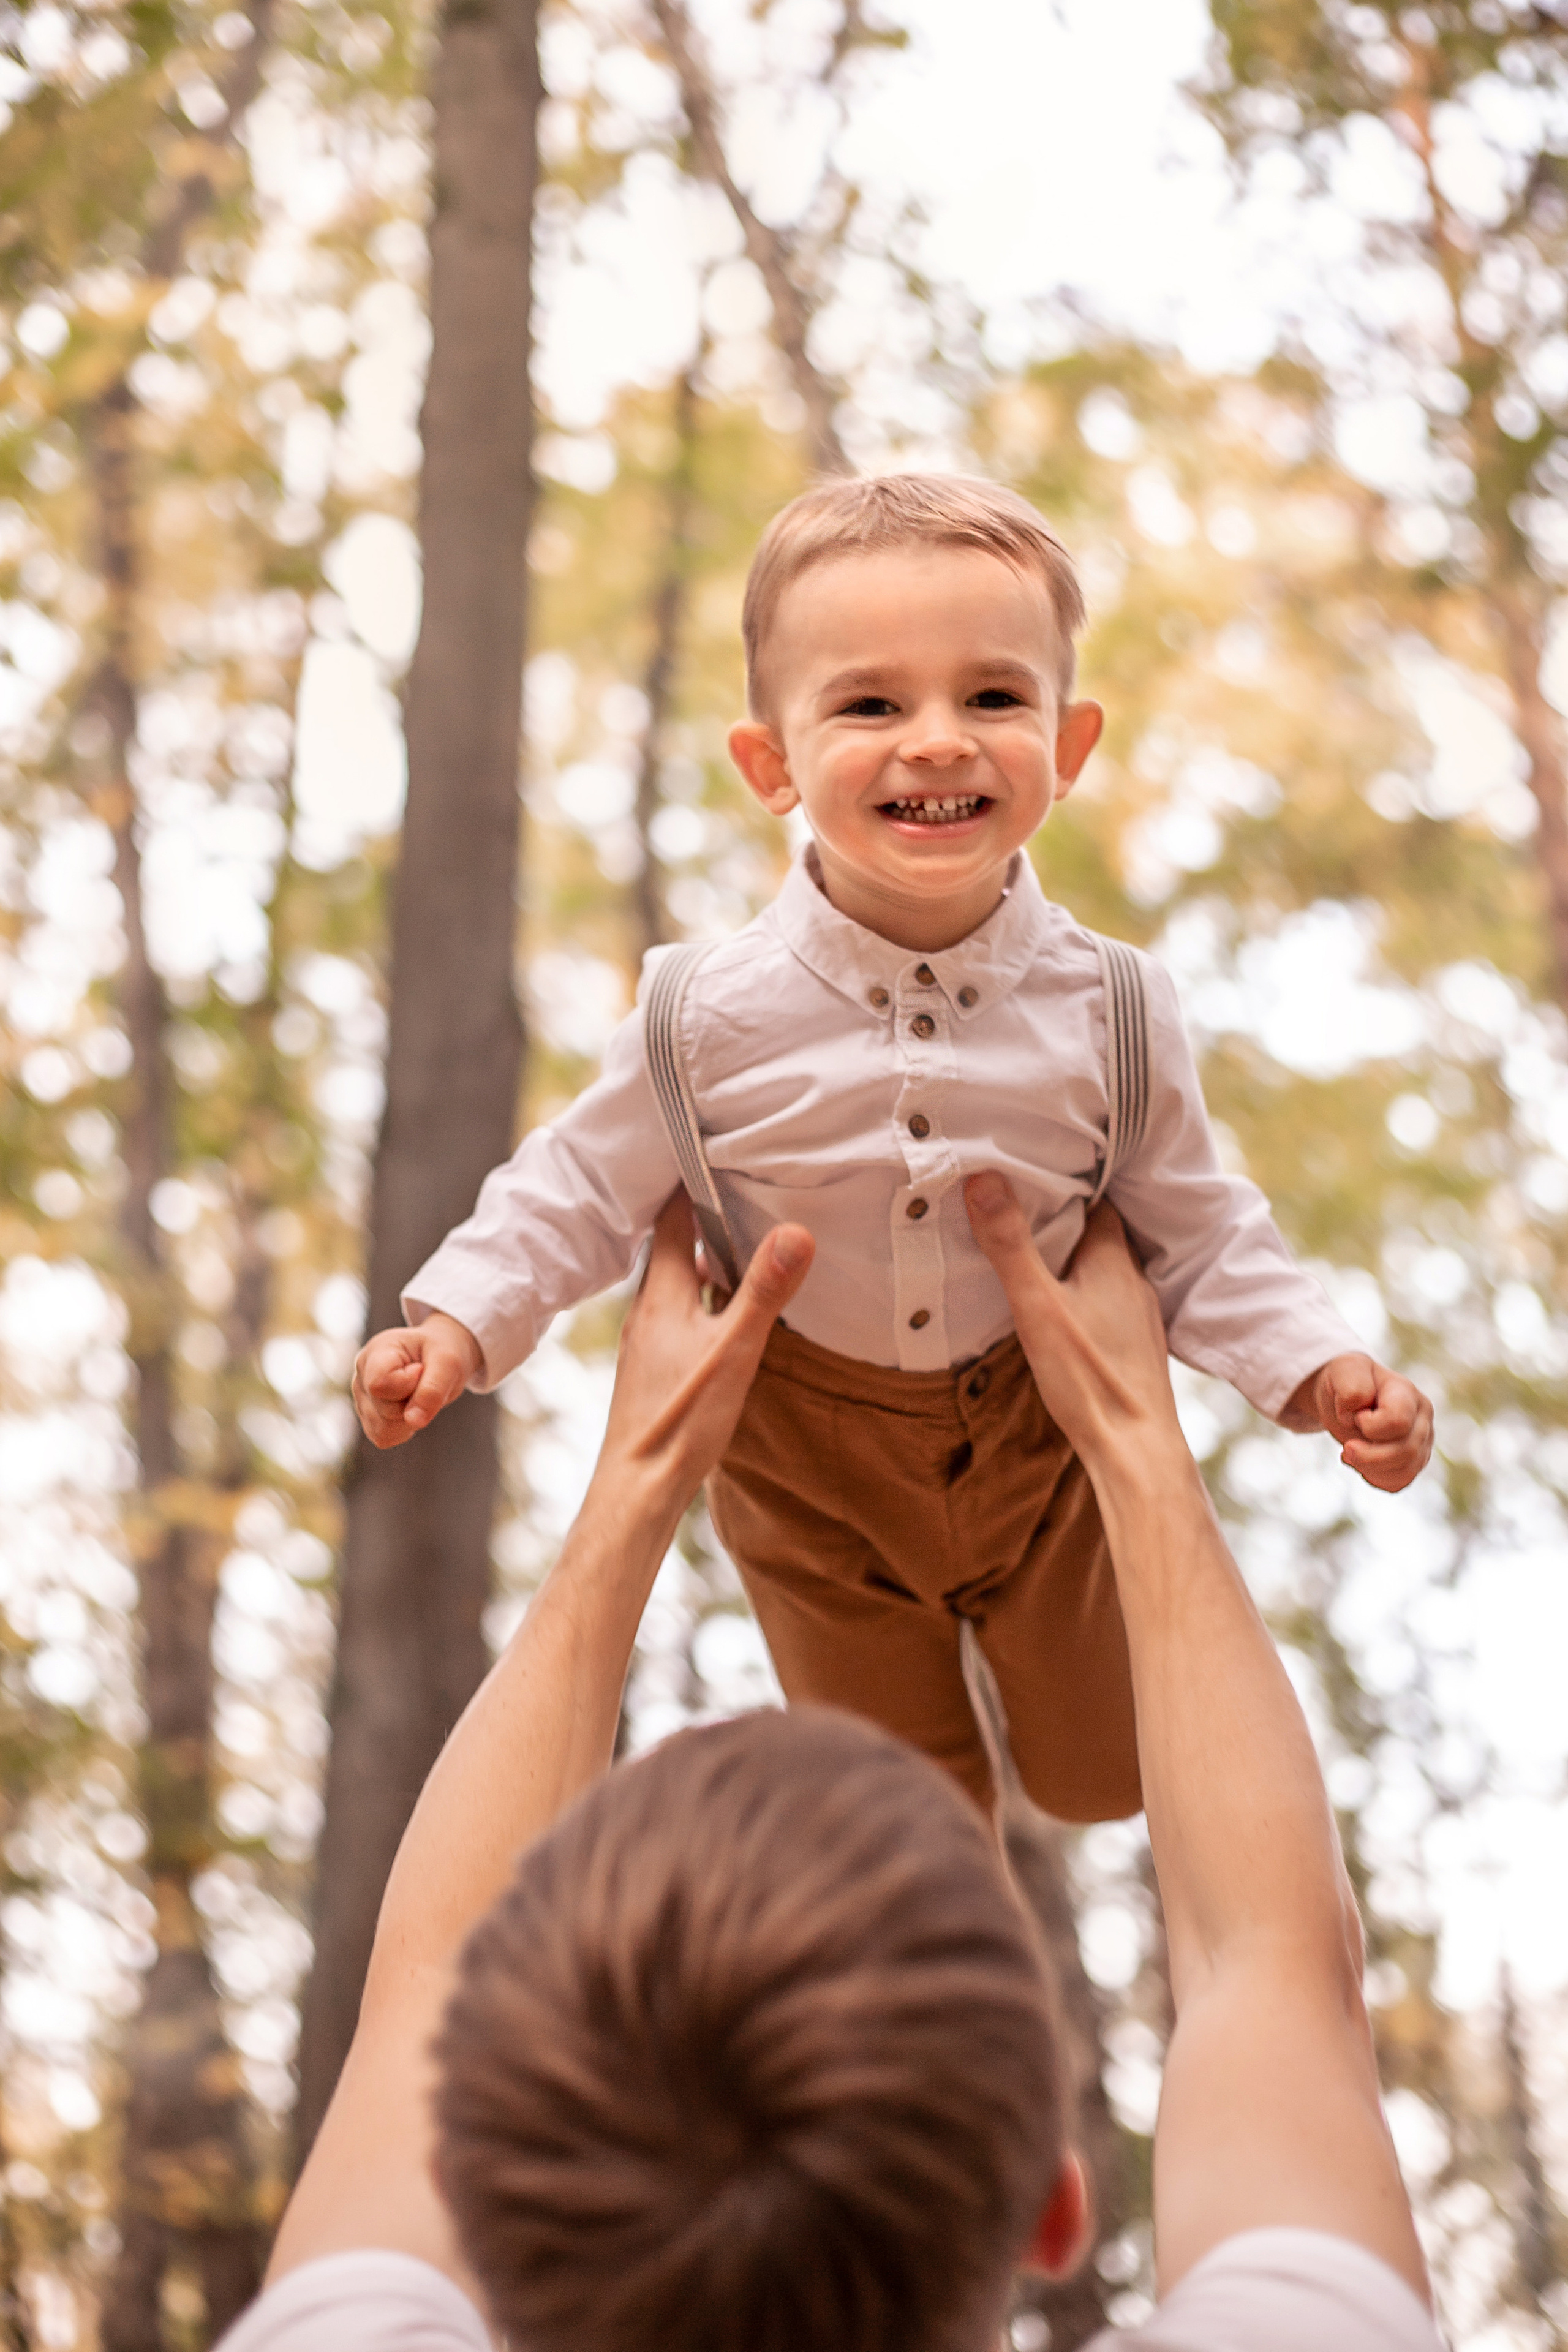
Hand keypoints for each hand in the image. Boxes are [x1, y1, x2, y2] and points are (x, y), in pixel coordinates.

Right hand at [353, 1311, 482, 1448]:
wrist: (435, 1356)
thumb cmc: (439, 1352)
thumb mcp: (448, 1362)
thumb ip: (432, 1390)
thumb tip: (413, 1421)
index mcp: (376, 1352)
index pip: (379, 1384)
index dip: (408, 1385)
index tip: (421, 1369)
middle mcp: (361, 1376)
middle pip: (385, 1410)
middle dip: (414, 1403)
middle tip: (423, 1381)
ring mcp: (362, 1399)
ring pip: (383, 1430)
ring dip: (410, 1419)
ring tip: (417, 1394)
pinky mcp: (368, 1419)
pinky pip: (384, 1438)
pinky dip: (404, 1429)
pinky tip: (411, 1408)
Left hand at [594, 1192, 813, 1513]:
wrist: (636, 1488)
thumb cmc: (680, 1421)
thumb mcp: (734, 1351)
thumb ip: (764, 1290)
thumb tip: (795, 1231)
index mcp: (661, 1295)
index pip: (670, 1218)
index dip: (690, 1183)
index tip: (712, 1149)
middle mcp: (647, 1311)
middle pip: (672, 1247)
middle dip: (704, 1218)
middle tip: (739, 1188)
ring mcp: (648, 1341)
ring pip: (677, 1284)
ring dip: (704, 1262)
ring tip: (742, 1245)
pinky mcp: (653, 1368)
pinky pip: (679, 1314)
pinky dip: (702, 1298)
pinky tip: (726, 1314)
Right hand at [963, 1173, 1182, 1473]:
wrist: (1136, 1450)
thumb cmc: (1089, 1379)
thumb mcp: (1036, 1306)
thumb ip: (1010, 1244)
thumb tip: (985, 1178)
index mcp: (1114, 1260)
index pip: (1097, 1200)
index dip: (1066, 1186)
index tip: (1032, 1177)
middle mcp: (1136, 1281)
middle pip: (1102, 1235)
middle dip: (1067, 1224)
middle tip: (1025, 1214)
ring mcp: (1142, 1317)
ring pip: (1108, 1271)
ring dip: (1079, 1263)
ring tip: (1039, 1261)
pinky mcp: (1140, 1348)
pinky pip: (1113, 1304)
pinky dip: (1089, 1296)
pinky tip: (1068, 1314)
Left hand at [1284, 1354, 1432, 1492]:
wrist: (1346, 1394)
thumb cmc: (1347, 1381)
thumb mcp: (1343, 1371)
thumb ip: (1351, 1386)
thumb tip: (1357, 1413)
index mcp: (1406, 1392)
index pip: (1398, 1421)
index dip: (1370, 1426)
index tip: (1355, 1416)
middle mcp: (1422, 1416)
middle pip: (1406, 1451)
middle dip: (1368, 1456)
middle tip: (1345, 1449)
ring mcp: (1422, 1440)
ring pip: (1406, 1471)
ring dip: (1371, 1469)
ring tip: (1351, 1455)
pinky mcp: (1414, 1460)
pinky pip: (1401, 1482)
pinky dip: (1377, 1479)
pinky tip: (1362, 1465)